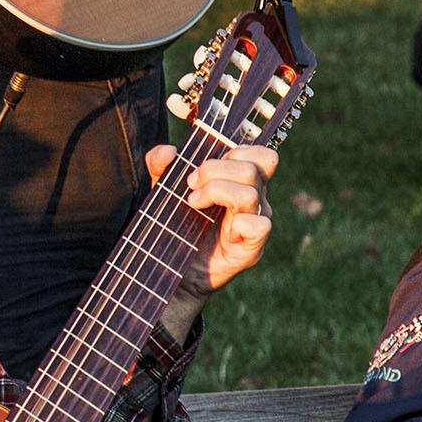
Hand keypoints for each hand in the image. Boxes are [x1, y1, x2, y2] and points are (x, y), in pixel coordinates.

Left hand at [148, 143, 276, 336]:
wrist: (175, 271)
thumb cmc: (178, 226)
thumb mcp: (164, 191)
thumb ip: (160, 166)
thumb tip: (167, 151)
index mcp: (241, 181)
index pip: (261, 155)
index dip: (237, 150)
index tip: (204, 163)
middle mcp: (255, 199)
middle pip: (252, 168)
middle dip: (215, 170)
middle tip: (190, 185)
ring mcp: (255, 223)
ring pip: (250, 194)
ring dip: (217, 192)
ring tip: (192, 203)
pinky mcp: (252, 247)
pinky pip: (259, 225)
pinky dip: (238, 222)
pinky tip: (218, 228)